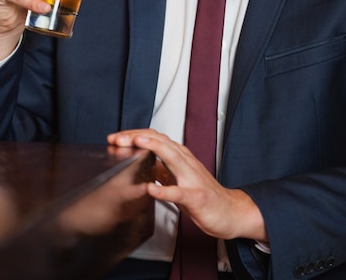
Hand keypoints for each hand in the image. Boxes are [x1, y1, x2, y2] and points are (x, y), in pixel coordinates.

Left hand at [108, 129, 267, 241]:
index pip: (155, 137)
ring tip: (135, 144)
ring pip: (172, 157)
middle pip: (160, 141)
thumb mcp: (178, 176)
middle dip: (137, 137)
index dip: (134, 135)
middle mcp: (186, 161)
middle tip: (116, 138)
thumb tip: (140, 159)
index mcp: (180, 156)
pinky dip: (164, 191)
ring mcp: (191, 178)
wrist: (230, 211)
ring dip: (153, 148)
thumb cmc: (203, 194)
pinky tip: (152, 190)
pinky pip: (178, 192)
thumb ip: (161, 167)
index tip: (115, 138)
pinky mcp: (195, 197)